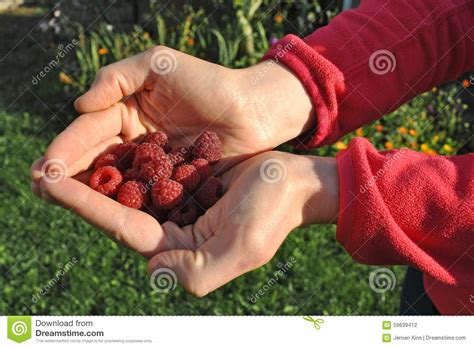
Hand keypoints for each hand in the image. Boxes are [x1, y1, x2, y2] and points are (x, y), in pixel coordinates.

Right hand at [31, 45, 313, 190]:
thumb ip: (118, 78)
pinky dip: (122, 203)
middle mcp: (136, 139)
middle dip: (68, 172)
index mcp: (128, 110)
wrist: (254, 109)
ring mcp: (154, 164)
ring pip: (115, 179)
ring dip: (88, 191)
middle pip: (96, 158)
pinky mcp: (173, 183)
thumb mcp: (160, 66)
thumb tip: (79, 105)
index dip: (66, 146)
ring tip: (61, 202)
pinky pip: (143, 193)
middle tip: (41, 187)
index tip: (46, 165)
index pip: (90, 130)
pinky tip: (104, 213)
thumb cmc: (210, 82)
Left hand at [36, 151, 337, 294]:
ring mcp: (173, 206)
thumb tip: (153, 268)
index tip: (48, 180)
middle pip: (112, 210)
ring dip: (90, 174)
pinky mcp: (181, 184)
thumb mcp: (241, 249)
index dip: (82, 204)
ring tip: (54, 156)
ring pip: (123, 189)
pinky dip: (119, 159)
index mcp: (175, 249)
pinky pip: (144, 171)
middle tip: (37, 169)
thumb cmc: (271, 214)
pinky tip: (97, 144)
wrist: (292, 184)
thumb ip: (198, 273)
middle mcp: (168, 230)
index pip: (120, 225)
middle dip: (75, 191)